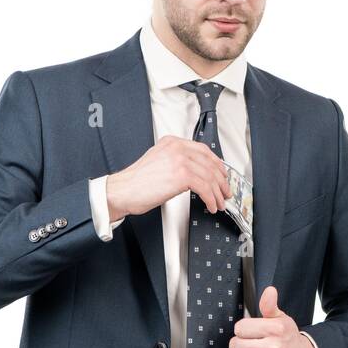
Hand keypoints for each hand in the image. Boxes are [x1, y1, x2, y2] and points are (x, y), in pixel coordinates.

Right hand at [105, 134, 231, 219]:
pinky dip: (210, 198)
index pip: (203, 150)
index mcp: (172, 142)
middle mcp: (177, 148)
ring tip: (218, 203)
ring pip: (210, 176)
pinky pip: (205, 188)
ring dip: (217, 193)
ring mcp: (180, 160)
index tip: (222, 175)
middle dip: (221, 181)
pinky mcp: (181, 175)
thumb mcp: (158, 161)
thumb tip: (197, 172)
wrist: (122, 191)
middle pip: (210, 163)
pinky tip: (210, 205)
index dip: (217, 165)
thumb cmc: (136, 182)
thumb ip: (176, 160)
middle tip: (225, 191)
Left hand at [229, 286, 317, 347]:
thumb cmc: (289, 340)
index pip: (240, 328)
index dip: (243, 330)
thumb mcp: (282, 320)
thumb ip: (270, 306)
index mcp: (276, 329)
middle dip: (240, 344)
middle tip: (251, 345)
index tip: (251, 332)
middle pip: (235, 344)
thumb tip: (269, 291)